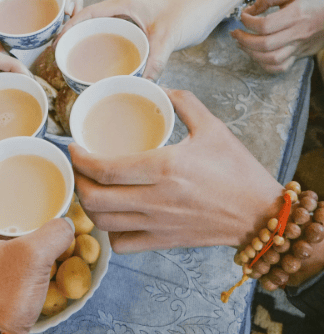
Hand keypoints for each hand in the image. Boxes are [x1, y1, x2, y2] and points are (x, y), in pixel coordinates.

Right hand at [56, 0, 213, 81]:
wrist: (205, 10)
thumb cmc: (188, 15)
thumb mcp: (168, 37)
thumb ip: (154, 60)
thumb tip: (141, 84)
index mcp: (125, 4)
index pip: (89, 13)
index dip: (70, 27)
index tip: (58, 42)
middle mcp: (124, 8)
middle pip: (91, 22)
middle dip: (76, 37)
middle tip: (64, 57)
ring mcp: (131, 17)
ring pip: (103, 30)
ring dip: (91, 44)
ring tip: (79, 63)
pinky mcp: (138, 27)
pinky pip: (116, 37)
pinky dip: (108, 49)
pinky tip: (106, 65)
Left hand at [70, 89, 282, 253]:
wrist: (259, 213)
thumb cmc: (237, 169)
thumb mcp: (212, 126)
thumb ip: (183, 102)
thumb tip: (158, 89)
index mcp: (164, 167)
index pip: (105, 169)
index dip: (80, 160)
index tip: (74, 149)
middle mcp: (156, 199)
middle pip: (95, 199)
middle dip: (78, 182)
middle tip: (80, 168)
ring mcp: (158, 224)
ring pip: (103, 223)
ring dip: (89, 206)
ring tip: (91, 189)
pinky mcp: (164, 241)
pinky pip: (123, 244)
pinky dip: (110, 232)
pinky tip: (115, 216)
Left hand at [232, 0, 323, 72]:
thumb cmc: (310, 4)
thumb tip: (249, 10)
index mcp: (296, 15)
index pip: (265, 25)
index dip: (248, 22)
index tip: (243, 17)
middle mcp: (297, 33)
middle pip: (265, 44)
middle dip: (244, 39)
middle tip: (235, 33)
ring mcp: (297, 47)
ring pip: (270, 59)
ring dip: (250, 53)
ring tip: (241, 43)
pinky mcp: (297, 56)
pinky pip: (279, 68)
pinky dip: (263, 65)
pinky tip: (255, 54)